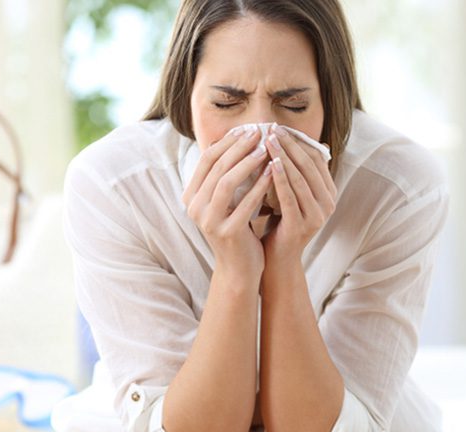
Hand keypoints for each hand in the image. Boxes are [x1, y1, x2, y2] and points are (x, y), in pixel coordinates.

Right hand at [182, 127, 273, 281]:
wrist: (239, 268)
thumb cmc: (237, 229)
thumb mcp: (227, 201)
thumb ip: (226, 175)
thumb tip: (238, 138)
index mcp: (192, 196)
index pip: (207, 160)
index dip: (227, 141)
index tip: (247, 128)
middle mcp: (195, 208)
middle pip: (216, 167)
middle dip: (239, 147)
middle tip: (259, 131)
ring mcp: (208, 221)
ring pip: (226, 182)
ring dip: (247, 162)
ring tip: (266, 148)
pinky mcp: (226, 233)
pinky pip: (244, 203)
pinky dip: (259, 185)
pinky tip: (274, 172)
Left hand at [262, 125, 336, 264]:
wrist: (276, 258)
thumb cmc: (280, 221)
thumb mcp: (292, 193)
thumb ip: (297, 172)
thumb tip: (303, 140)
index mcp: (328, 193)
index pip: (316, 159)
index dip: (298, 141)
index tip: (279, 127)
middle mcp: (328, 204)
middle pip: (309, 166)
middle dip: (290, 145)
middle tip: (273, 128)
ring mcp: (317, 216)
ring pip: (300, 179)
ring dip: (283, 157)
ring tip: (268, 140)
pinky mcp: (302, 225)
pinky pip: (290, 197)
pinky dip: (280, 178)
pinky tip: (269, 164)